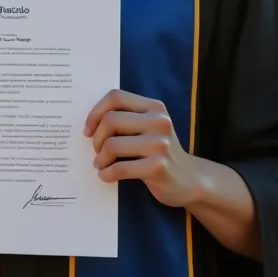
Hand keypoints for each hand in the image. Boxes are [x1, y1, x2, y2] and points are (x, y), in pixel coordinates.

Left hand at [84, 90, 197, 208]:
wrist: (190, 179)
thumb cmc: (159, 152)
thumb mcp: (149, 127)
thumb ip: (126, 119)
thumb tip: (91, 123)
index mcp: (154, 107)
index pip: (116, 97)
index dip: (96, 112)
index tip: (88, 130)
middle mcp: (159, 121)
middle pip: (110, 120)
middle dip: (96, 138)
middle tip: (97, 151)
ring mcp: (160, 144)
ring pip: (112, 145)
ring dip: (100, 158)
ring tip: (101, 165)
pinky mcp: (158, 167)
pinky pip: (119, 168)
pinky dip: (107, 173)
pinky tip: (106, 175)